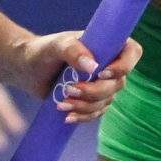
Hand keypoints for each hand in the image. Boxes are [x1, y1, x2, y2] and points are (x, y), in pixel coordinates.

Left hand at [13, 31, 140, 122]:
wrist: (28, 69)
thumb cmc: (43, 51)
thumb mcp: (55, 46)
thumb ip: (73, 50)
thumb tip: (93, 66)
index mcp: (107, 44)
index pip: (132, 52)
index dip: (124, 66)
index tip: (102, 73)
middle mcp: (109, 64)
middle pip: (118, 84)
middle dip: (94, 91)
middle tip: (70, 89)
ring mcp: (102, 84)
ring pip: (107, 101)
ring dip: (85, 106)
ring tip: (62, 103)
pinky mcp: (92, 100)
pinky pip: (96, 113)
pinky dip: (83, 116)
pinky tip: (67, 116)